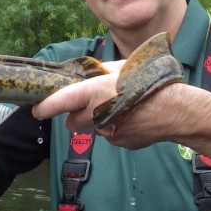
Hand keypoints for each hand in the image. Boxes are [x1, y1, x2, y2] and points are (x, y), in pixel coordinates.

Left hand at [33, 61, 184, 148]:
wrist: (175, 110)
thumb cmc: (149, 82)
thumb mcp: (123, 68)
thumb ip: (102, 72)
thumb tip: (92, 74)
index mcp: (93, 92)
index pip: (59, 102)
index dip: (45, 107)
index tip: (36, 109)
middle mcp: (96, 114)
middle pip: (72, 122)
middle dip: (76, 117)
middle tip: (91, 106)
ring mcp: (107, 131)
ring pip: (95, 128)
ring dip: (101, 121)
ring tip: (124, 108)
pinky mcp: (120, 142)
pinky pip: (112, 135)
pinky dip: (118, 128)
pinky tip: (134, 119)